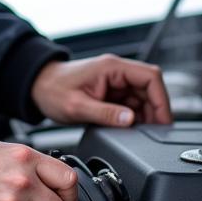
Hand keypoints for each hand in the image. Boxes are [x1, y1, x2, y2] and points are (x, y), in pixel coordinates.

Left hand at [31, 54, 172, 126]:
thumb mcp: (77, 106)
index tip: (163, 121)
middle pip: (150, 88)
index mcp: (112, 67)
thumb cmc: (52, 90)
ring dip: (145, 115)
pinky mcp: (111, 91)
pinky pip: (132, 103)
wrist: (38, 87)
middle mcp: (117, 71)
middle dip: (155, 111)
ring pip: (143, 97)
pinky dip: (135, 116)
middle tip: (153, 133)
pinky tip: (129, 129)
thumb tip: (130, 120)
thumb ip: (105, 113)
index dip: (162, 99)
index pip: (151, 76)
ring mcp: (115, 81)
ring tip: (138, 133)